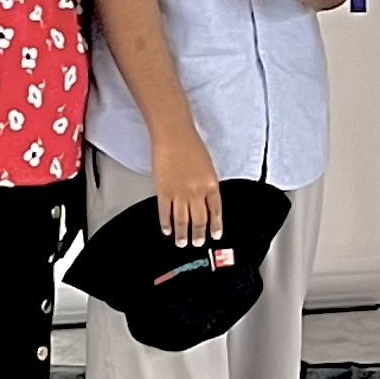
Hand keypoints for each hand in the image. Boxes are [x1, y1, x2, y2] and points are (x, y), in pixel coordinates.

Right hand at [150, 126, 224, 248]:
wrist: (174, 134)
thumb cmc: (190, 144)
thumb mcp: (207, 166)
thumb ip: (207, 184)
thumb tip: (205, 201)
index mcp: (211, 184)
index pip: (216, 211)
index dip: (215, 225)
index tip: (215, 235)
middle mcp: (197, 192)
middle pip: (199, 220)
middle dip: (198, 234)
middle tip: (197, 243)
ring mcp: (179, 193)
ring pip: (182, 220)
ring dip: (182, 234)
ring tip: (182, 243)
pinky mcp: (163, 191)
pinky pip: (165, 212)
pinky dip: (166, 223)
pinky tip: (167, 229)